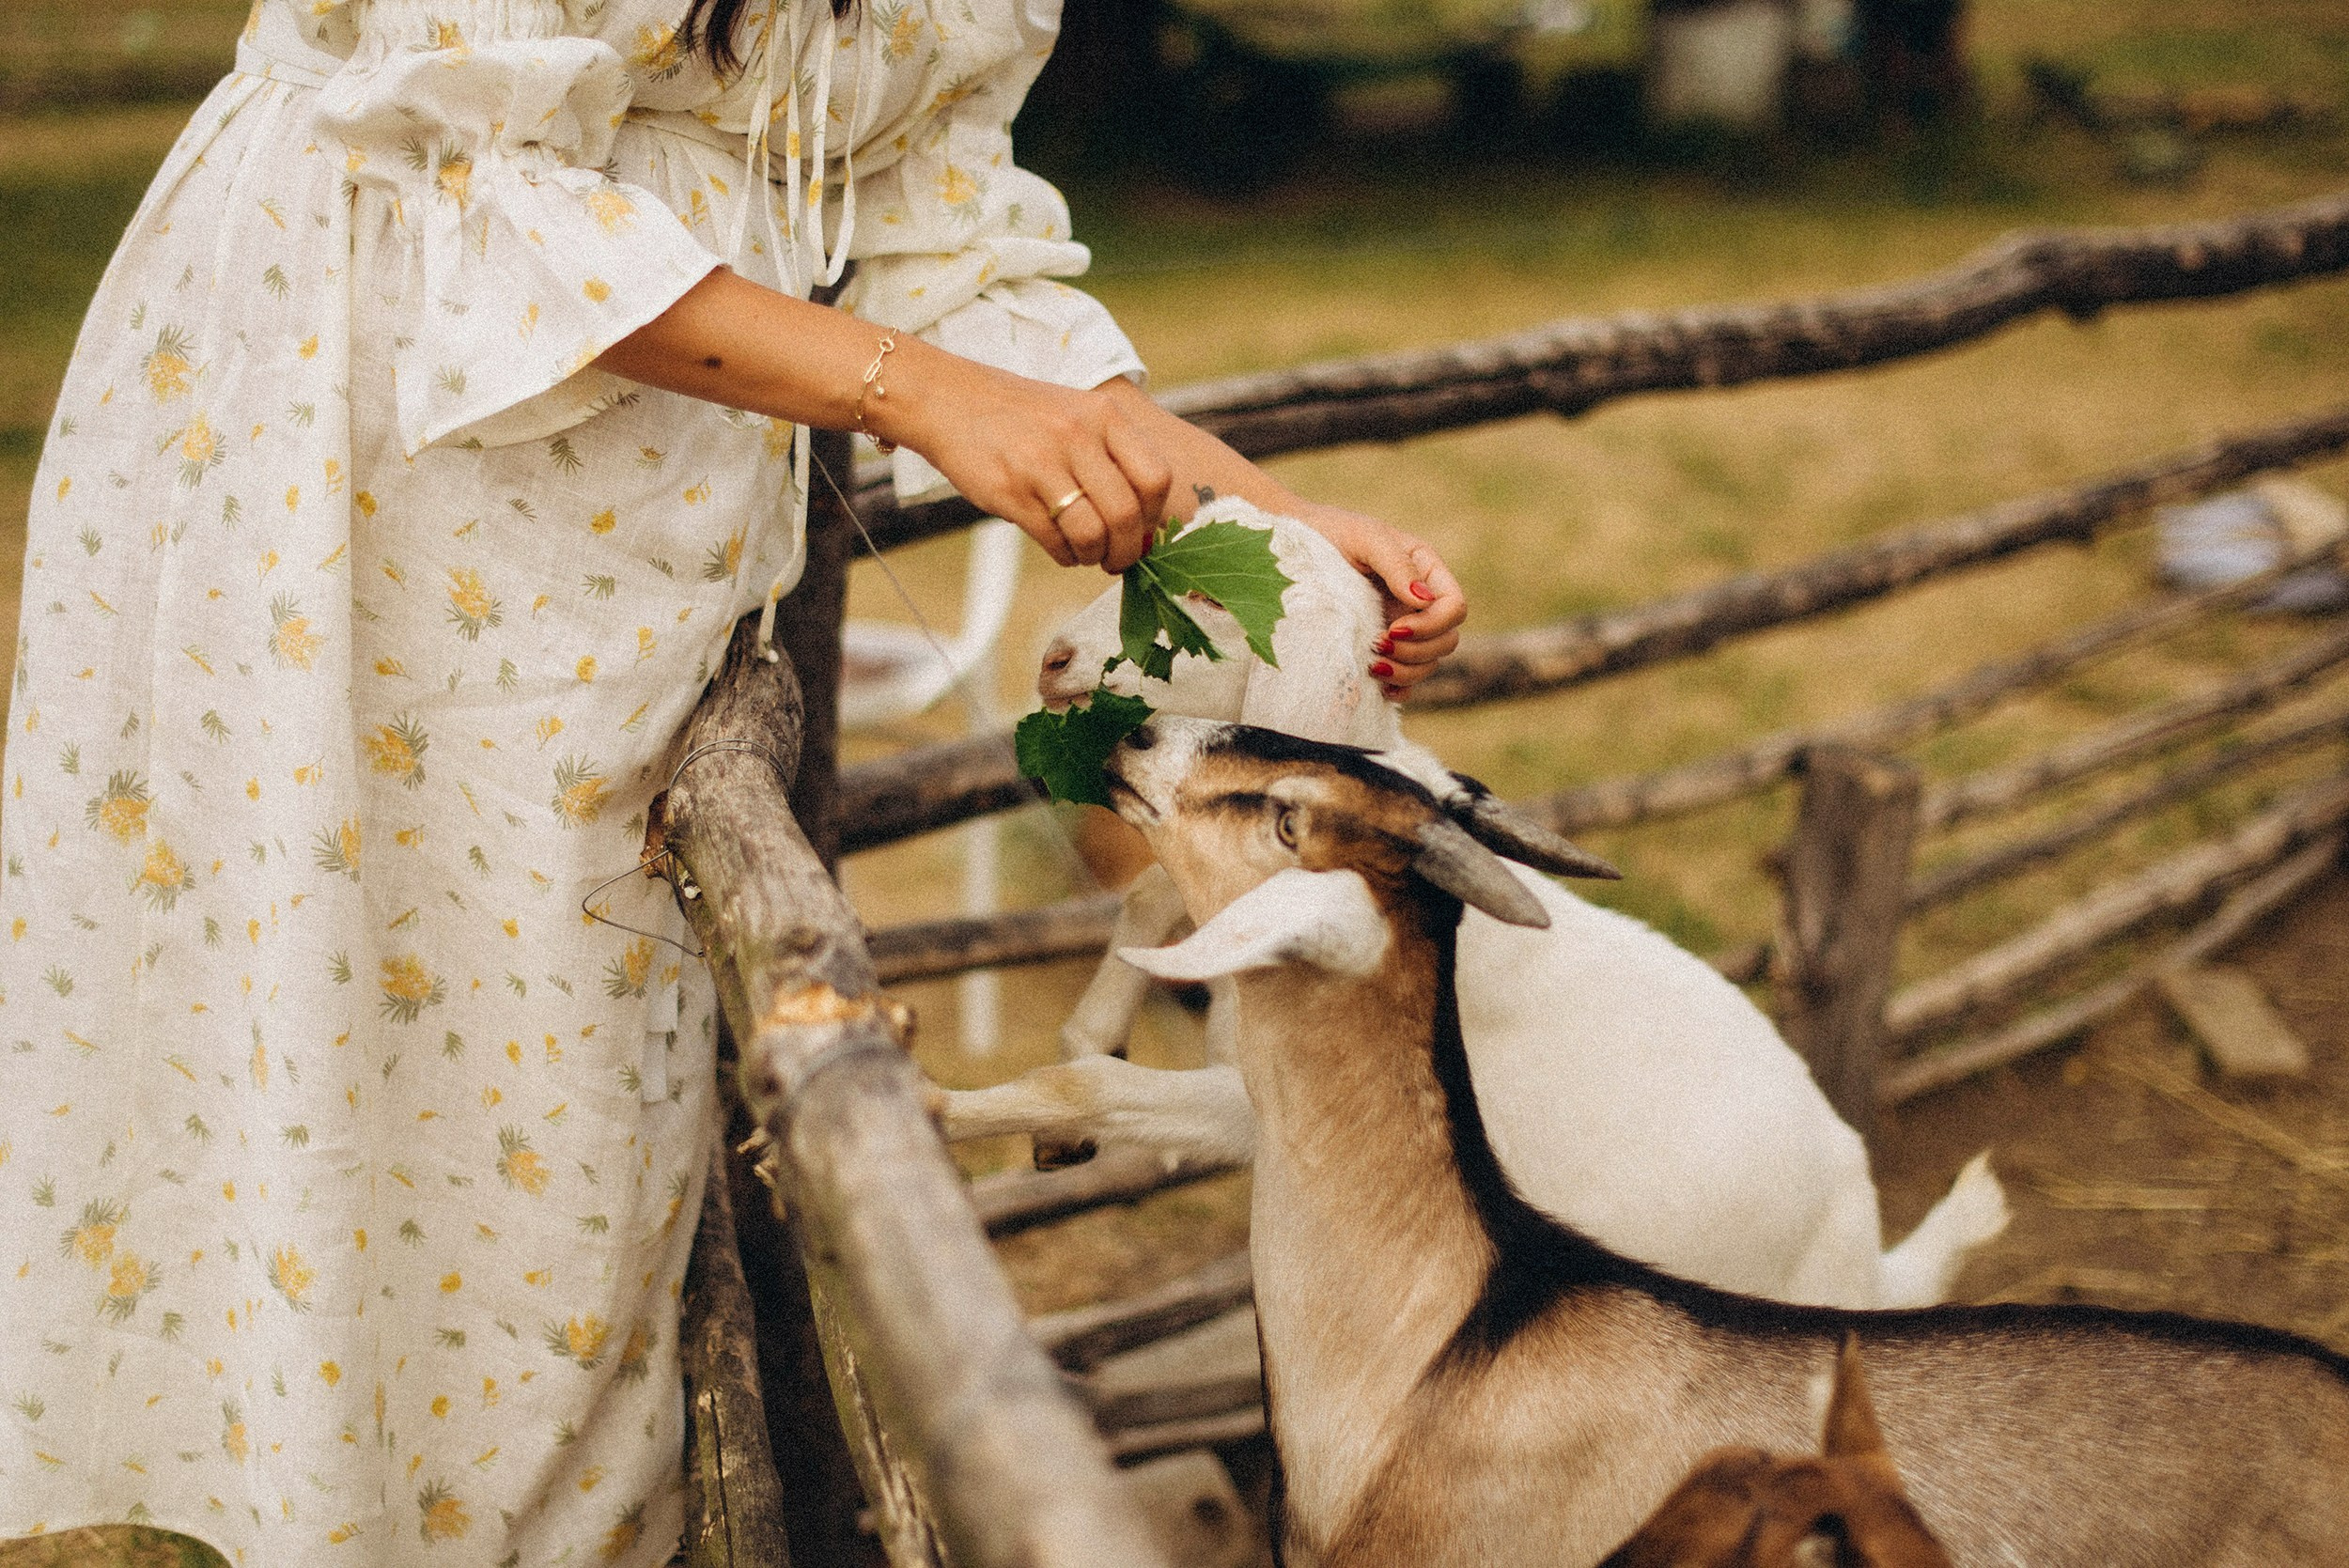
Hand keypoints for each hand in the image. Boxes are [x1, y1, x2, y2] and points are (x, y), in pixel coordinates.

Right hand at [883, 353, 1171, 572]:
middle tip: (1118, 559)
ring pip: (1092, 534)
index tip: (1144, 532)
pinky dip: (1065, 555)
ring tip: (1087, 553)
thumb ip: (1114, 458)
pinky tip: (1060, 546)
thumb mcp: (1077, 415)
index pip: (1156, 478)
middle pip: (1126, 514)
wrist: (949, 401)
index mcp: (1103, 415)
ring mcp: (1042, 463)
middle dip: (1127, 550)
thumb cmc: (1022, 417)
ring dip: (1094, 556)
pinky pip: (1054, 541)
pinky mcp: (1011, 491)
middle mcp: (1077, 436)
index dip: (1155, 516)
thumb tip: (1146, 526)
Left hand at [1295, 505, 1465, 699]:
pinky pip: (1407, 679)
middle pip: (1446, 640)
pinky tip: (1380, 686)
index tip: (1395, 627)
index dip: (1432, 624)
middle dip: (1417, 650)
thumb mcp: (1367, 539)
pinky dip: (1400, 687)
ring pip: (1428, 663)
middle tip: (1378, 645)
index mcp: (1426, 573)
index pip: (1454, 607)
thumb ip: (1397, 565)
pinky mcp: (1384, 648)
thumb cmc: (1332, 533)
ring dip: (1406, 671)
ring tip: (1373, 665)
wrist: (1292, 550)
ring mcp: (1403, 627)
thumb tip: (1424, 599)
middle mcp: (1419, 603)